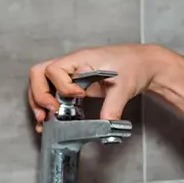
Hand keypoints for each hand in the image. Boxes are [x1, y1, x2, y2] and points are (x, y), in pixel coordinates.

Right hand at [27, 44, 171, 131]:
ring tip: (44, 120)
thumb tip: (105, 124)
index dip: (63, 86)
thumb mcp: (125, 87)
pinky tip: (51, 120)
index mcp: (80, 59)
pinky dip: (49, 106)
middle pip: (39, 74)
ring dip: (39, 102)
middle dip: (39, 95)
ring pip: (42, 84)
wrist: (144, 65)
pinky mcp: (76, 86)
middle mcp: (72, 65)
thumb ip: (113, 107)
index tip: (78, 96)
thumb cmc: (134, 66)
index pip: (55, 70)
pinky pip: (54, 93)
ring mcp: (72, 75)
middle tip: (50, 112)